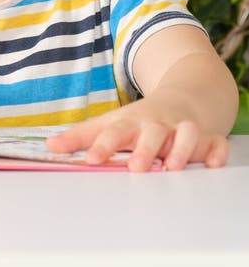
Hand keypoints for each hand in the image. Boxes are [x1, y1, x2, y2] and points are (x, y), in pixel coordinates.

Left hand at [45, 97, 228, 171]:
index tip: (89, 160)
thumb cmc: (140, 119)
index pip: (115, 132)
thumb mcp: (110, 123)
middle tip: (136, 168)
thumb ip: (81, 137)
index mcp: (132, 123)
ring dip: (181, 149)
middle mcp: (157, 124)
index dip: (102, 145)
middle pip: (151, 132)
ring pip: (186, 133)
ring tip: (173, 166)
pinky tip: (213, 163)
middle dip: (145, 149)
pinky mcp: (207, 137)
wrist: (183, 98)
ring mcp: (183, 129)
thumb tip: (50, 146)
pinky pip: (216, 142)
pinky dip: (216, 151)